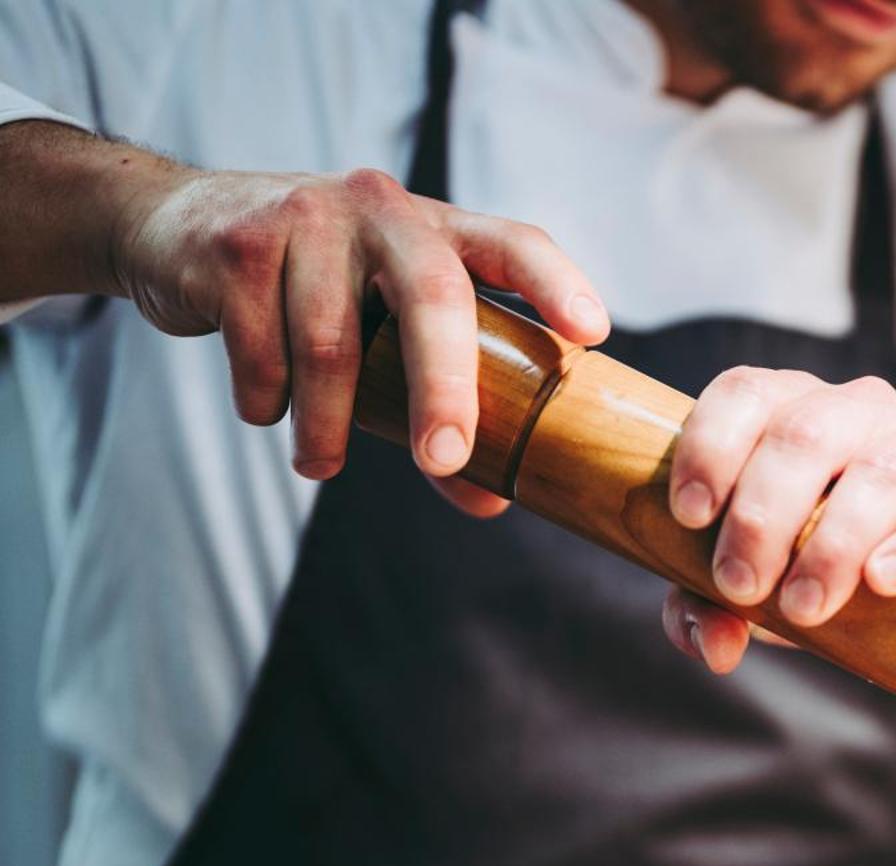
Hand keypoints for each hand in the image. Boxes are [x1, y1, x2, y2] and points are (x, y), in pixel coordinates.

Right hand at [109, 165, 609, 514]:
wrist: (174, 224)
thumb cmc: (315, 288)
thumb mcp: (383, 324)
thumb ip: (436, 398)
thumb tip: (492, 499)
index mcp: (438, 227)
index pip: (514, 243)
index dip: (557, 285)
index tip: (593, 333)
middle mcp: (381, 209)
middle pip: (433, 297)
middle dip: (445, 390)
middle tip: (446, 462)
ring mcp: (306, 218)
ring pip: (332, 345)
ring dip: (327, 425)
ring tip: (321, 464)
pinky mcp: (236, 246)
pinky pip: (260, 350)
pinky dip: (267, 400)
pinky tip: (266, 409)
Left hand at [659, 369, 895, 672]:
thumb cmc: (824, 572)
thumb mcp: (756, 589)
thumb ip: (710, 609)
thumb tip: (712, 646)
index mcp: (789, 409)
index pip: (745, 394)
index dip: (710, 447)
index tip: (690, 517)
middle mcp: (856, 410)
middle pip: (803, 436)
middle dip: (761, 516)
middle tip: (741, 586)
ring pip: (878, 470)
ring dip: (831, 544)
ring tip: (805, 606)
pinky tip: (883, 580)